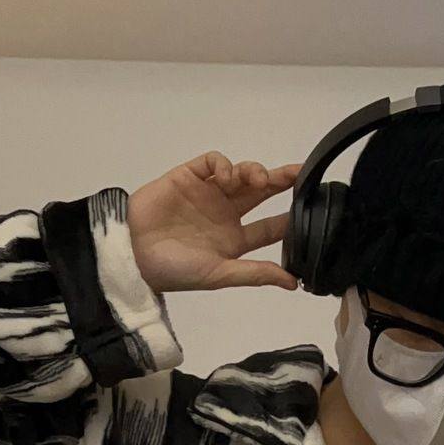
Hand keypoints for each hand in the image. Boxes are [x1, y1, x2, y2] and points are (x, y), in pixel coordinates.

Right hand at [128, 153, 302, 293]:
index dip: (290, 217)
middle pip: (262, 193)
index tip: (311, 207)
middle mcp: (225, 215)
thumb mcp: (219, 275)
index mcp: (235, 242)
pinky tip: (226, 177)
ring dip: (254, 172)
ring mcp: (208, 194)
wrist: (132, 253)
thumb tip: (294, 282)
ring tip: (258, 180)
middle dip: (282, 181)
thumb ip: (255, 274)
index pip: (270, 227)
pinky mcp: (190, 176)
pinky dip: (225, 165)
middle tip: (299, 174)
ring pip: (242, 174)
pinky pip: (214, 162)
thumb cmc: (174, 270)